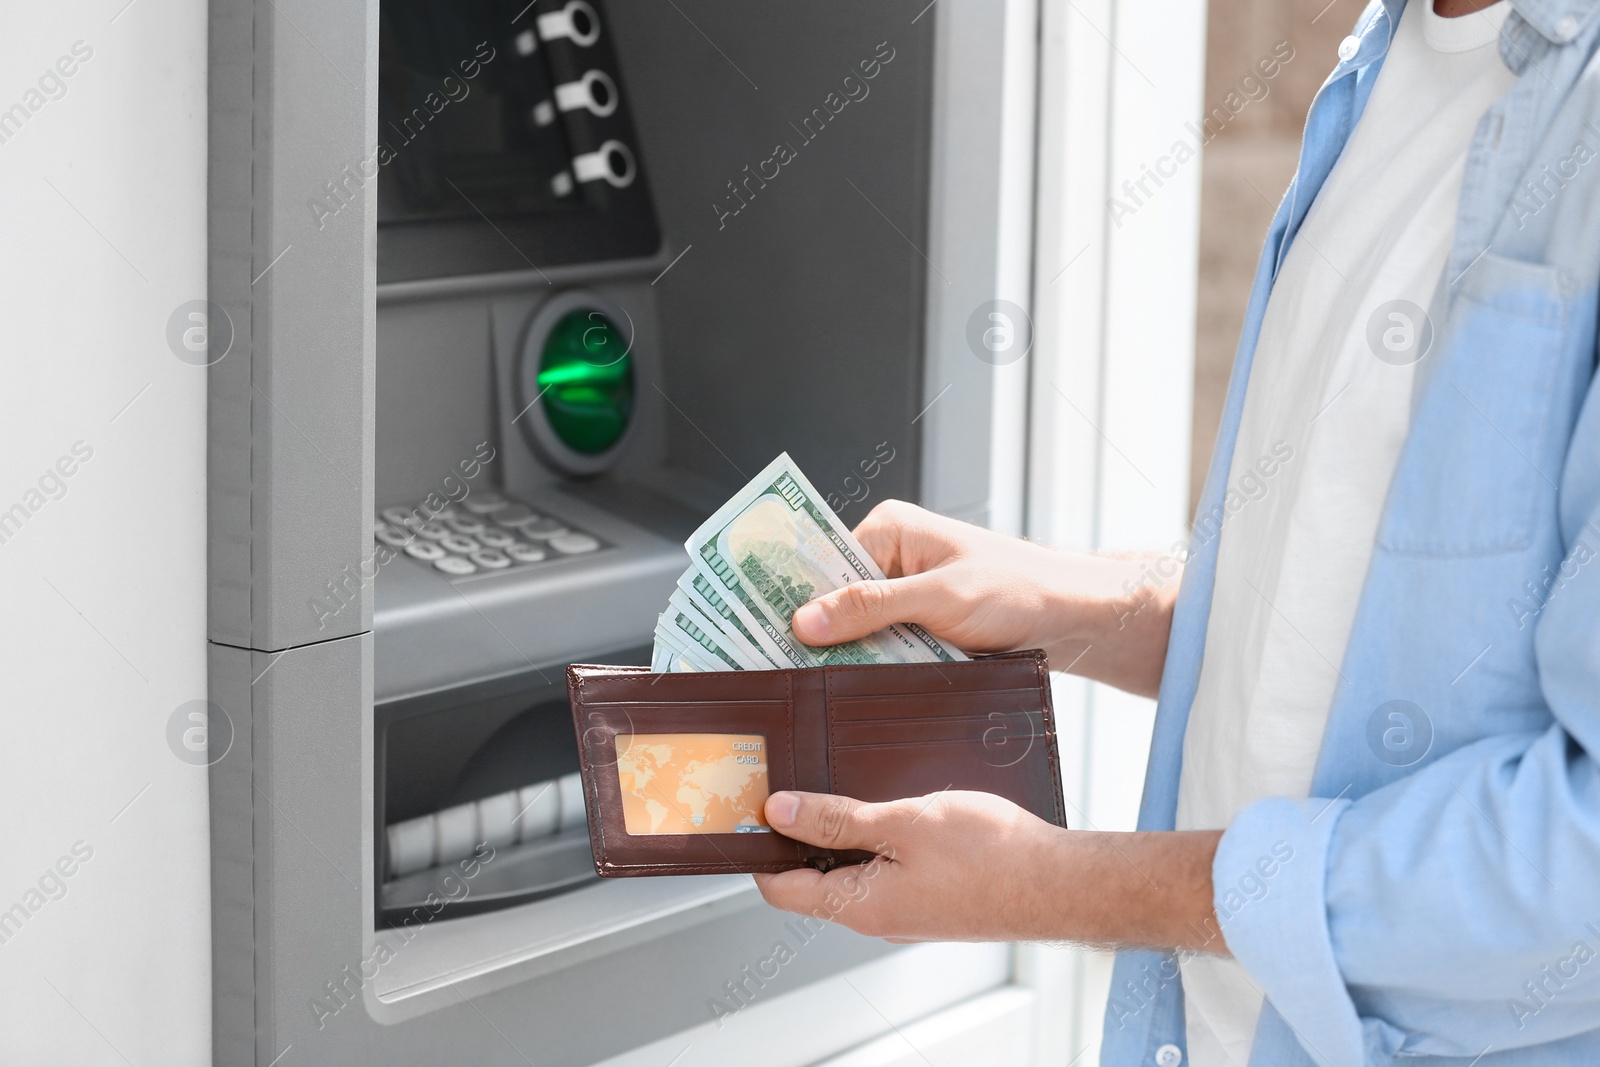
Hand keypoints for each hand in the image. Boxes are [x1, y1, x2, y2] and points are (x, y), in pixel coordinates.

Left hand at [751, 789, 1226, 951]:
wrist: (1061, 882)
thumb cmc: (992, 855)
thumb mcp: (903, 822)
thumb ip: (838, 819)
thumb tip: (779, 812)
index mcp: (859, 903)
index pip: (780, 885)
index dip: (757, 845)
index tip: (746, 804)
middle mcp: (876, 913)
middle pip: (812, 875)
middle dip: (798, 829)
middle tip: (790, 777)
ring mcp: (906, 906)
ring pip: (852, 866)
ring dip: (842, 826)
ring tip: (841, 778)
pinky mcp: (932, 894)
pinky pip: (886, 864)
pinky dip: (876, 832)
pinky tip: (890, 797)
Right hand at [791, 500, 1178, 696]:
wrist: (1075, 619)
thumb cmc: (1017, 591)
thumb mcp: (938, 597)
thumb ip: (871, 607)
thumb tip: (804, 619)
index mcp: (889, 531)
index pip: (822, 564)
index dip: (791, 598)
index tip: (756, 632)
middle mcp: (892, 559)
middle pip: (834, 600)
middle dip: (816, 634)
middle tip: (777, 670)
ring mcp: (906, 596)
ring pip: (857, 632)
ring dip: (847, 658)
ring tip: (809, 689)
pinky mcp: (921, 628)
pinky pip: (882, 650)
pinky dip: (873, 669)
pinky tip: (852, 694)